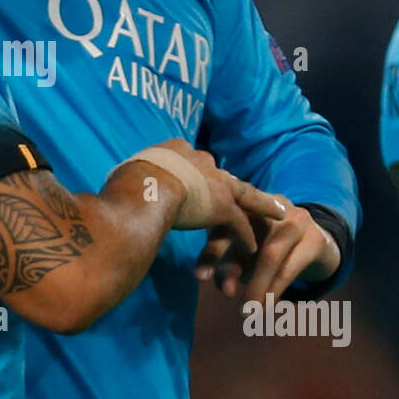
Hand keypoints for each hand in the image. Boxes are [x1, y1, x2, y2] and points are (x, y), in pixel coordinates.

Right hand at [118, 139, 285, 256]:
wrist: (146, 189)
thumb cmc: (127, 181)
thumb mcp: (127, 172)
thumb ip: (132, 177)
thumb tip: (122, 184)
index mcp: (176, 150)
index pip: (192, 161)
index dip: (196, 172)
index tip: (198, 178)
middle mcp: (201, 160)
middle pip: (221, 175)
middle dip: (229, 186)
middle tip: (238, 193)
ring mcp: (216, 182)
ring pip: (244, 195)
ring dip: (260, 206)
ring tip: (276, 213)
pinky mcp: (223, 206)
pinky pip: (239, 223)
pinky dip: (246, 237)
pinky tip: (252, 249)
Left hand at [195, 194, 340, 304]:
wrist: (318, 243)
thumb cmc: (270, 249)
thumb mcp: (245, 255)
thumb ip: (228, 266)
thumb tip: (225, 290)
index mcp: (247, 206)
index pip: (223, 226)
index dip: (211, 252)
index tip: (200, 277)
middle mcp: (270, 208)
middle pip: (246, 237)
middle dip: (232, 268)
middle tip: (226, 295)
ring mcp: (295, 220)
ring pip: (270, 254)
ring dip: (257, 286)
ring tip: (249, 310)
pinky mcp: (315, 238)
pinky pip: (291, 267)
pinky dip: (276, 289)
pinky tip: (269, 305)